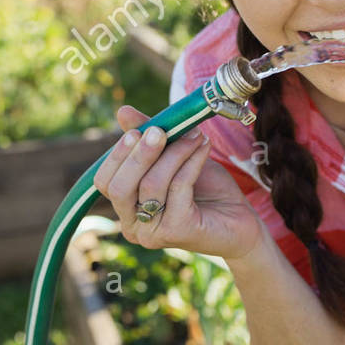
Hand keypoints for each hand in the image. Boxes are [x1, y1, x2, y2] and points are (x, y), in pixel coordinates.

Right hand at [91, 105, 264, 263]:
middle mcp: (133, 226)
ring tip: (195, 135)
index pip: (104, 182)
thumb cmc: (206, 190)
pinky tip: (204, 147)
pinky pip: (178, 187)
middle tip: (160, 130)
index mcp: (126, 209)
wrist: (241, 220)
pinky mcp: (178, 231)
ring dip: (174, 152)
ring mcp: (153, 233)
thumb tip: (123, 111)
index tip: (137, 131)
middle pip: (119, 187)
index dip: (117, 155)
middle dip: (139, 154)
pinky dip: (191, 161)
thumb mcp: (174, 158)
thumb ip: (149, 138)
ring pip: (152, 184)